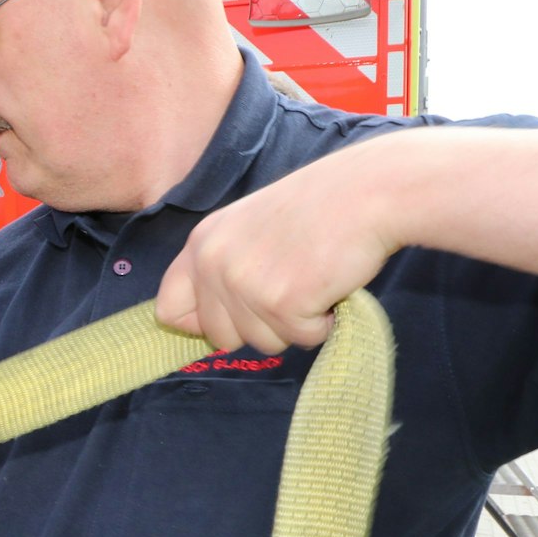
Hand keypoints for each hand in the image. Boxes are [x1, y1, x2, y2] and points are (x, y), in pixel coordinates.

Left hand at [155, 144, 401, 354]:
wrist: (368, 192)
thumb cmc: (318, 210)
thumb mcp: (249, 229)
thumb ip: (222, 270)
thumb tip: (205, 328)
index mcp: (201, 243)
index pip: (169, 310)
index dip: (201, 324)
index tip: (235, 316)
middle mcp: (213, 263)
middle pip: (221, 338)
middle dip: (260, 325)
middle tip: (292, 285)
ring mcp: (245, 284)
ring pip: (263, 343)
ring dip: (295, 323)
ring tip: (311, 277)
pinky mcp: (281, 303)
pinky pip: (301, 339)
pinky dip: (322, 323)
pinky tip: (329, 284)